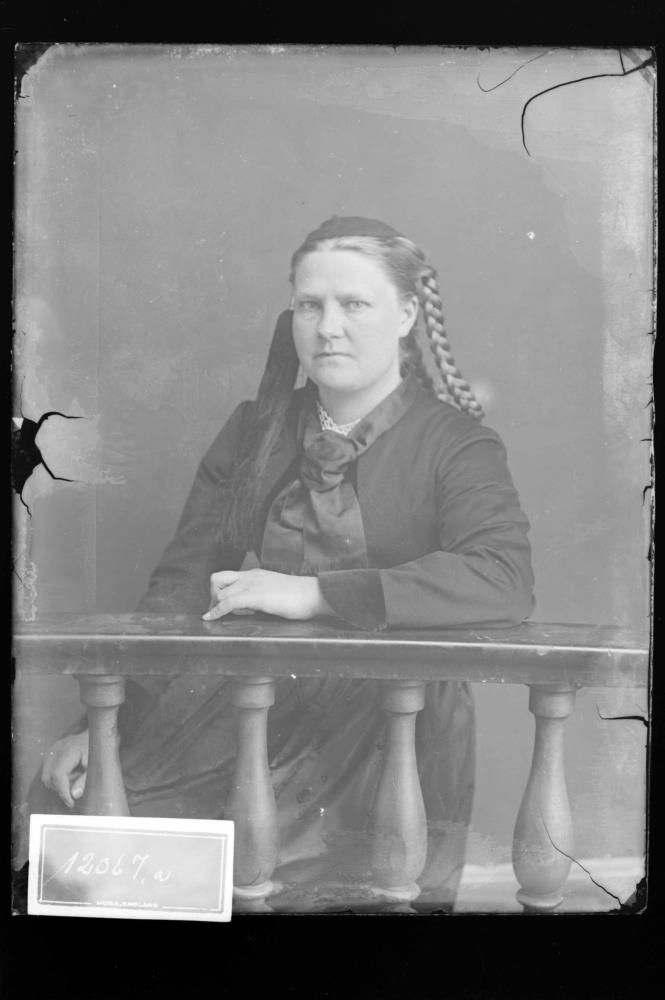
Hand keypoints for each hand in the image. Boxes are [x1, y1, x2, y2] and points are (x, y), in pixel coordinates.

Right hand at [41, 730, 88, 807]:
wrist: (95, 733)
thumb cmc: (97, 748)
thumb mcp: (94, 765)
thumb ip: (84, 780)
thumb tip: (74, 795)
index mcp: (68, 750)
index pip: (58, 775)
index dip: (63, 791)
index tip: (71, 803)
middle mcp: (55, 750)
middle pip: (47, 777)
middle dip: (60, 788)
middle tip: (75, 788)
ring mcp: (51, 751)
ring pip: (46, 776)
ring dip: (58, 783)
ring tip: (75, 776)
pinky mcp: (50, 753)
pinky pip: (47, 771)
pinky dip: (57, 777)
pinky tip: (70, 773)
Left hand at [203, 569, 331, 621]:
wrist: (314, 594)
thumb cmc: (300, 597)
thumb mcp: (276, 591)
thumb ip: (262, 595)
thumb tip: (253, 607)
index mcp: (255, 574)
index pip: (226, 577)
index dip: (218, 591)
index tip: (219, 606)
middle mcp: (250, 576)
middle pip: (216, 581)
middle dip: (212, 598)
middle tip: (219, 612)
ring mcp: (251, 585)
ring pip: (220, 592)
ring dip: (218, 607)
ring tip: (231, 617)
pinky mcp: (255, 597)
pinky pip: (227, 603)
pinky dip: (216, 612)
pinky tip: (211, 619)